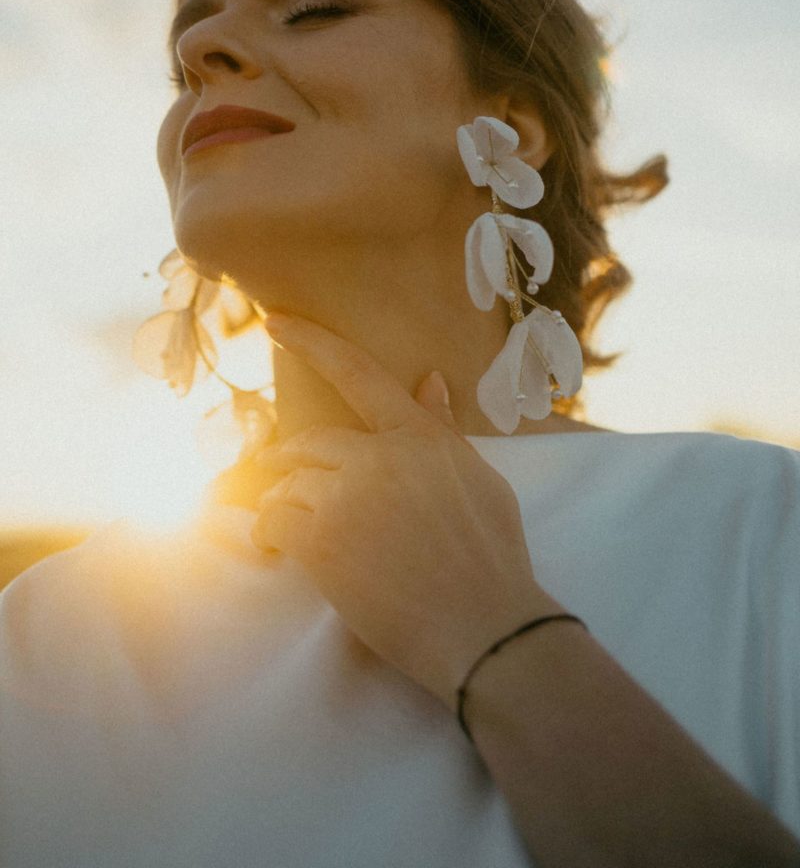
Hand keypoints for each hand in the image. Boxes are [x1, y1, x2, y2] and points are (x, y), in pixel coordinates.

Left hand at [251, 313, 550, 710]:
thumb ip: (443, 430)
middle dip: (294, 467)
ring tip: (296, 534)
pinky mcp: (322, 540)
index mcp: (420, 436)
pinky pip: (274, 520)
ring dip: (284, 505)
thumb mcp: (479, 480)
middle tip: (297, 495)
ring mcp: (348, 496)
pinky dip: (269, 534)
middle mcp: (380, 455)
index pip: (360, 374)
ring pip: (286, 483)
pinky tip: (280, 551)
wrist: (484, 628)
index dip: (313, 343)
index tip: (274, 321)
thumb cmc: (490, 558)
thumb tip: (429, 380)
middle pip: (309, 442)